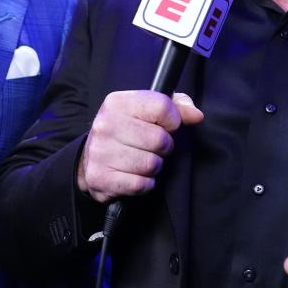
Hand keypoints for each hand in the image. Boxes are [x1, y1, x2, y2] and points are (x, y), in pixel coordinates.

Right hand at [77, 91, 202, 203]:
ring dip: (154, 167)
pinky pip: (140, 185)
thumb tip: (196, 116)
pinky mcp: (100, 177)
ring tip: (143, 160)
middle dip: (164, 147)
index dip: (172, 120)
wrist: (91, 159)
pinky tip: (135, 175)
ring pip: (151, 164)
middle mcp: (105, 124)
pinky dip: (145, 184)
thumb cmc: (128, 130)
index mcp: (118, 102)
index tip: (166, 126)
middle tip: (153, 147)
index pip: (162, 107)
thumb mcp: (148, 110)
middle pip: (159, 139)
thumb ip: (177, 107)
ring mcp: (100, 152)